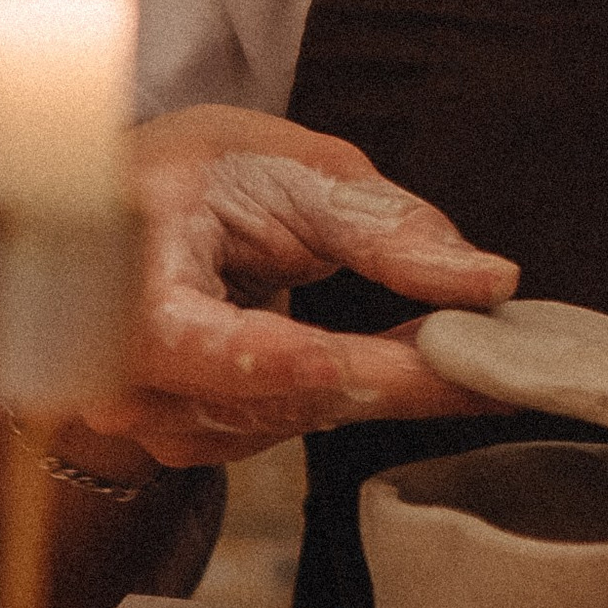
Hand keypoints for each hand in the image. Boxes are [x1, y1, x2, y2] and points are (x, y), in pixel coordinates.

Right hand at [66, 108, 518, 469]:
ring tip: (463, 348)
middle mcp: (116, 364)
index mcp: (125, 271)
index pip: (185, 337)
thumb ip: (384, 225)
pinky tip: (404, 362)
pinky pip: (284, 426)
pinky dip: (352, 394)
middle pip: (262, 395)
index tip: (354, 366)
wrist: (128, 222)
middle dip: (386, 378)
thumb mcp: (291, 169)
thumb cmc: (203, 180)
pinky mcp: (183, 439)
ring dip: (381, 388)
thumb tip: (491, 282)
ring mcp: (145, 414)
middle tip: (491, 364)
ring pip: (285, 421)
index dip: (269, 360)